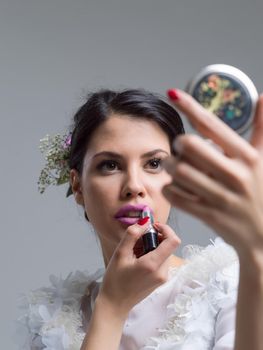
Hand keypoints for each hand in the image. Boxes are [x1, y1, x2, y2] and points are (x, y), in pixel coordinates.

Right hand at [97, 221, 179, 315]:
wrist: (115, 304)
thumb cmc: (115, 280)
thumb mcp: (120, 253)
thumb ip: (132, 235)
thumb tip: (145, 221)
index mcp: (153, 265)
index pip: (173, 241)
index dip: (166, 229)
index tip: (152, 227)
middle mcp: (163, 272)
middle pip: (169, 245)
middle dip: (157, 238)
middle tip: (139, 240)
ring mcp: (163, 278)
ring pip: (166, 252)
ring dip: (155, 246)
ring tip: (137, 251)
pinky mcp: (161, 280)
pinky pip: (163, 261)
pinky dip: (154, 255)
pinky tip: (139, 259)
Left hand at [163, 89, 262, 263]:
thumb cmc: (261, 191)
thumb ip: (262, 129)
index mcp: (247, 157)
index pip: (213, 125)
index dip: (190, 106)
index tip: (172, 93)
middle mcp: (235, 174)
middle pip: (190, 146)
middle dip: (178, 144)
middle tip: (179, 149)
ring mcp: (222, 196)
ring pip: (180, 171)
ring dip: (171, 167)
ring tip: (175, 168)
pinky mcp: (209, 215)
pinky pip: (177, 196)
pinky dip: (170, 189)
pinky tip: (173, 187)